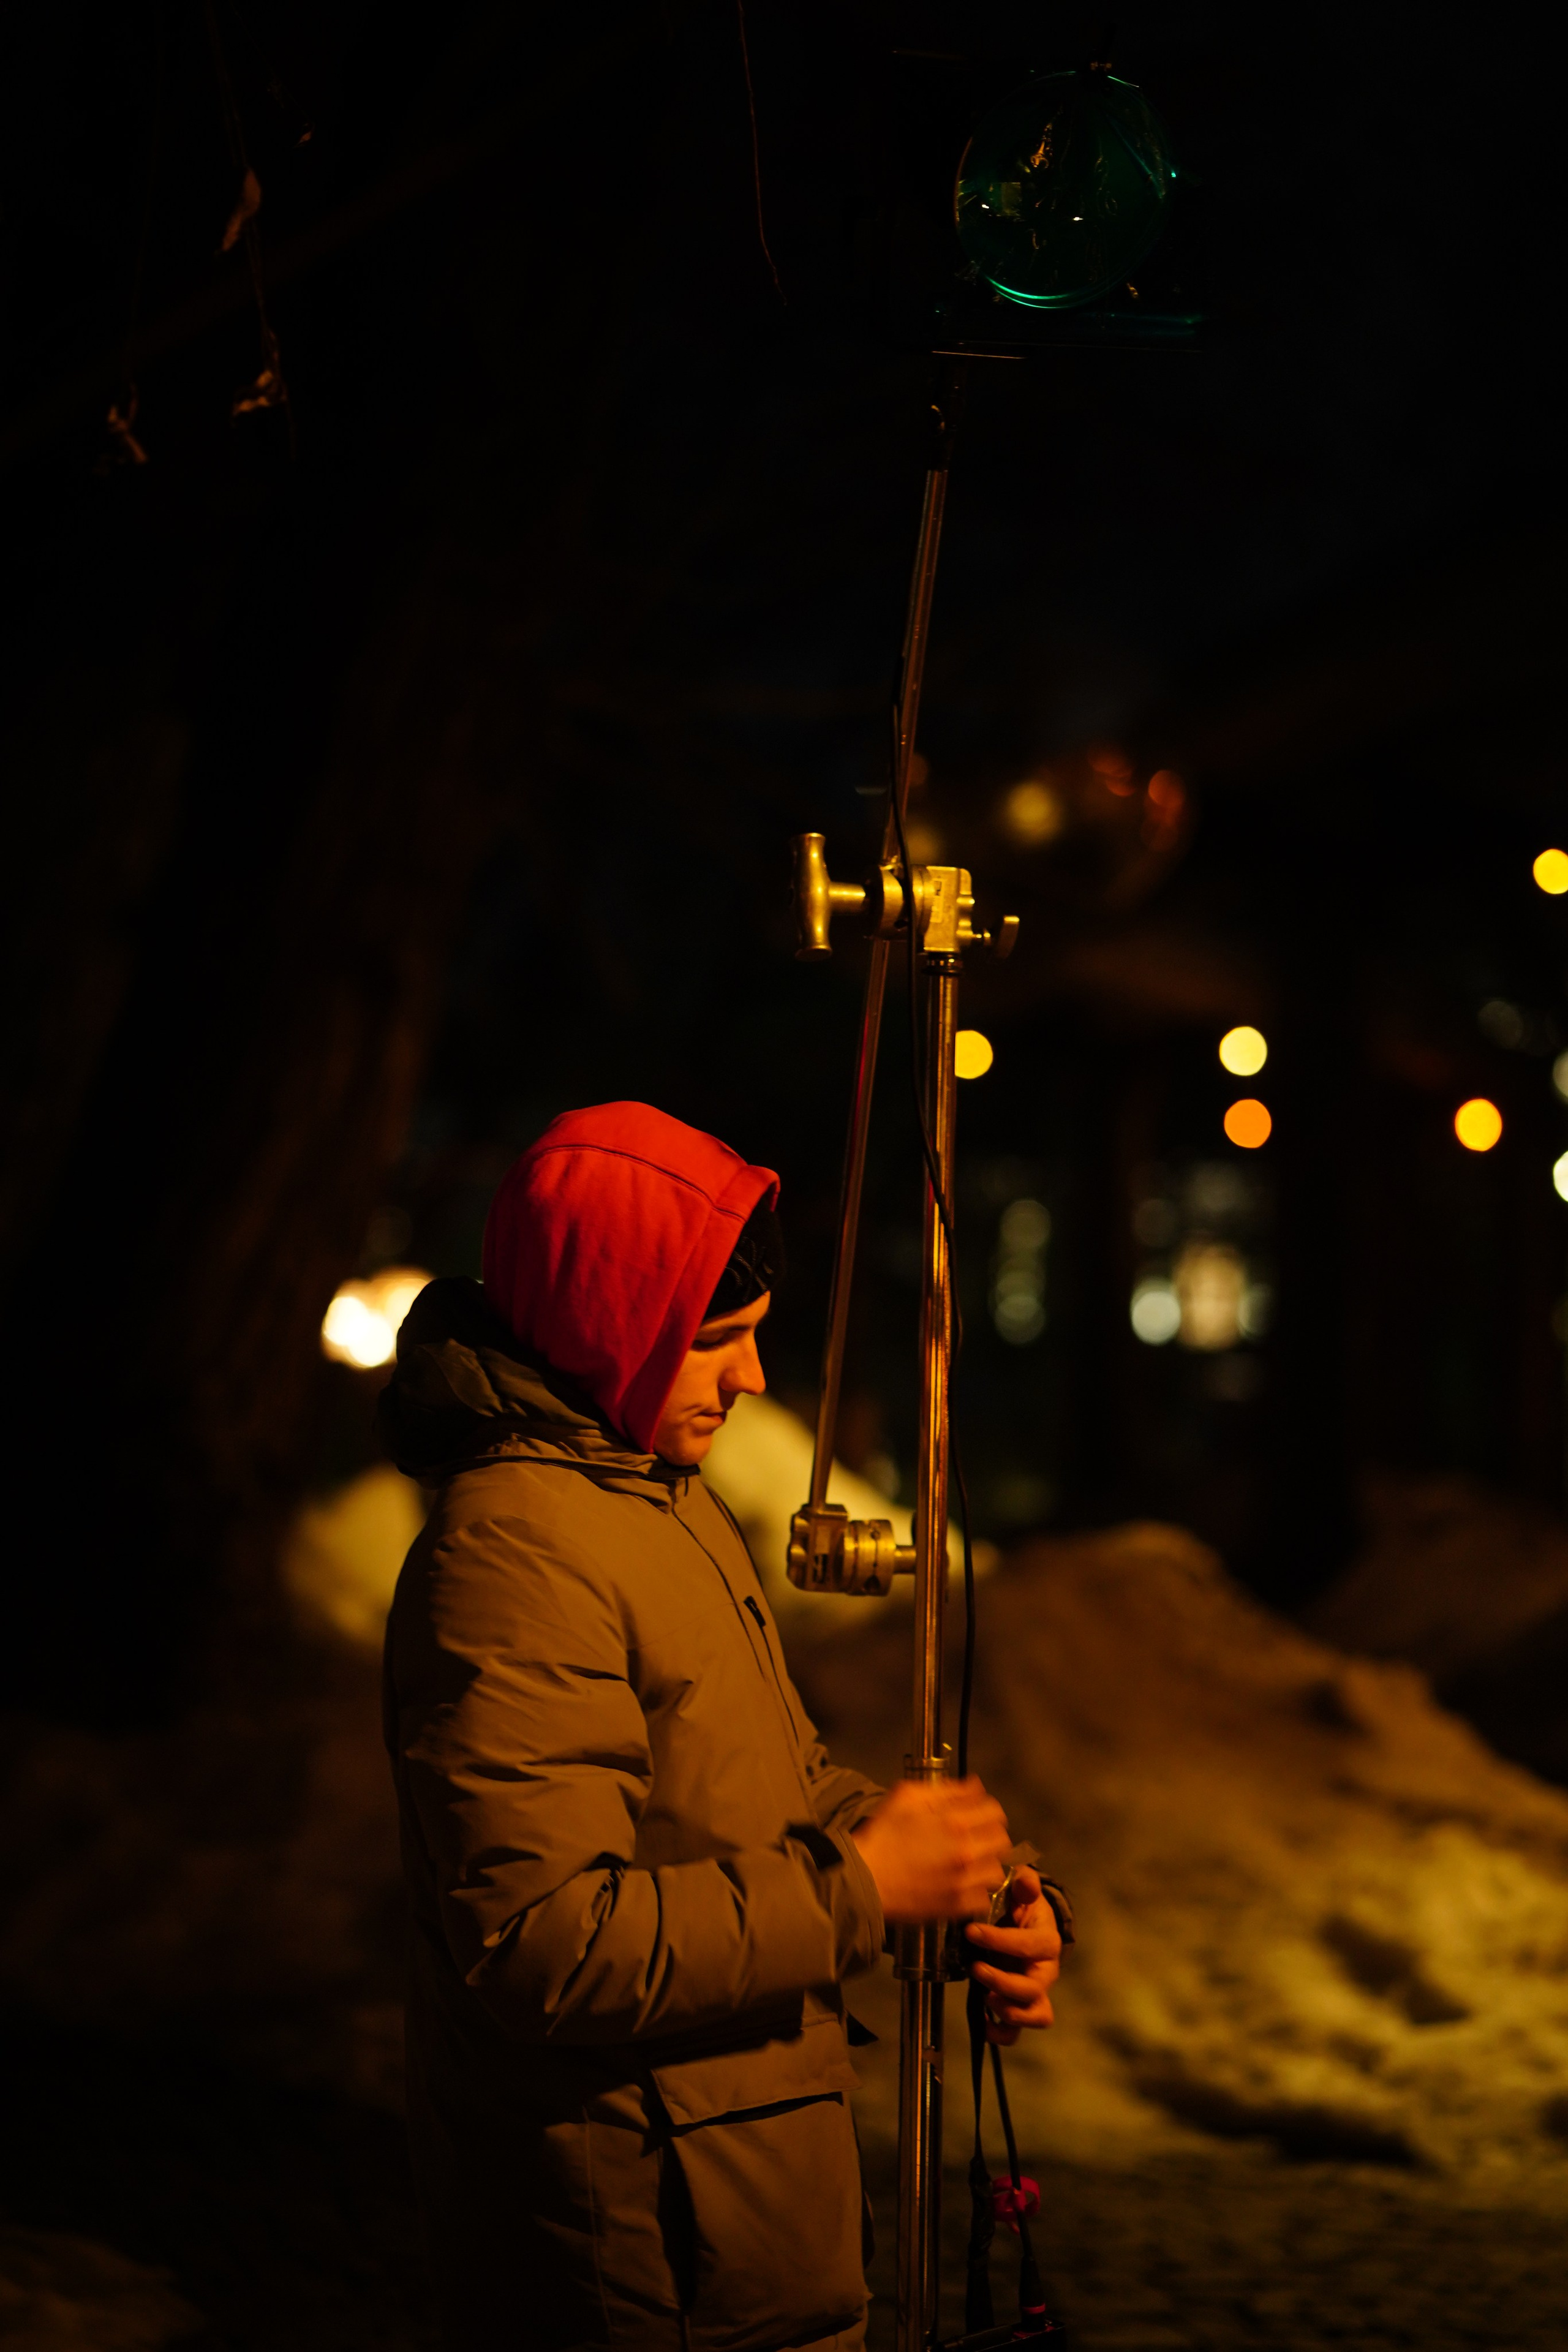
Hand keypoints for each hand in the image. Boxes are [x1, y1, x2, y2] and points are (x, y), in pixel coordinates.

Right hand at [851, 1777, 1010, 1925]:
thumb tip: (974, 1786)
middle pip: (1001, 1839)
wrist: (862, 1878)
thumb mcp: (906, 1796)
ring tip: (967, 1862)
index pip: (994, 1811)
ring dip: (985, 1862)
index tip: (973, 1812)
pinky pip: (984, 1897)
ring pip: (995, 1869)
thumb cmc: (882, 1833)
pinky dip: (976, 1890)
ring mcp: (964, 1882)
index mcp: (955, 1821)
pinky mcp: (957, 1906)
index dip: (985, 1808)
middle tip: (972, 1836)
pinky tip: (960, 1883)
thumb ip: (945, 1789)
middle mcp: (967, 1851)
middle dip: (989, 1833)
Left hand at [965, 1866, 1063, 2044]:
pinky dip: (1000, 2033)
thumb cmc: (1024, 1910)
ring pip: (1035, 2015)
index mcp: (1047, 1942)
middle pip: (1033, 1988)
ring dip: (1008, 2012)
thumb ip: (1025, 1885)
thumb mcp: (1025, 1894)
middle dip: (1003, 1982)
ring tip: (984, 1998)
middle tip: (976, 1968)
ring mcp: (1035, 1994)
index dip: (1000, 1940)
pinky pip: (1016, 2033)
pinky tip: (982, 2023)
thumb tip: (1025, 1879)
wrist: (1028, 1929)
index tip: (971, 1931)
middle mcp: (1045, 1972)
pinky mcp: (1021, 2009)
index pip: (1029, 1945)